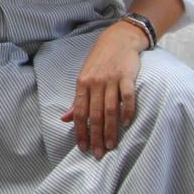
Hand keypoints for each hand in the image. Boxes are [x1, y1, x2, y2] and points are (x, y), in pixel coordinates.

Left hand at [62, 20, 145, 157]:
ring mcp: (111, 79)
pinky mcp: (127, 76)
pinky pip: (127, 96)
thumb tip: (65, 119)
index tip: (83, 147)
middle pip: (95, 114)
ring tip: (112, 145)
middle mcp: (95, 83)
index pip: (79, 112)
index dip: (80, 131)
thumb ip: (77, 100)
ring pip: (110, 109)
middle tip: (99, 153)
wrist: (118, 39)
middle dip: (96, 136)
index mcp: (82, 84)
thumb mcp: (83, 78)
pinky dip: (127, 110)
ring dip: (111, 129)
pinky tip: (126, 123)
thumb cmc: (99, 61)